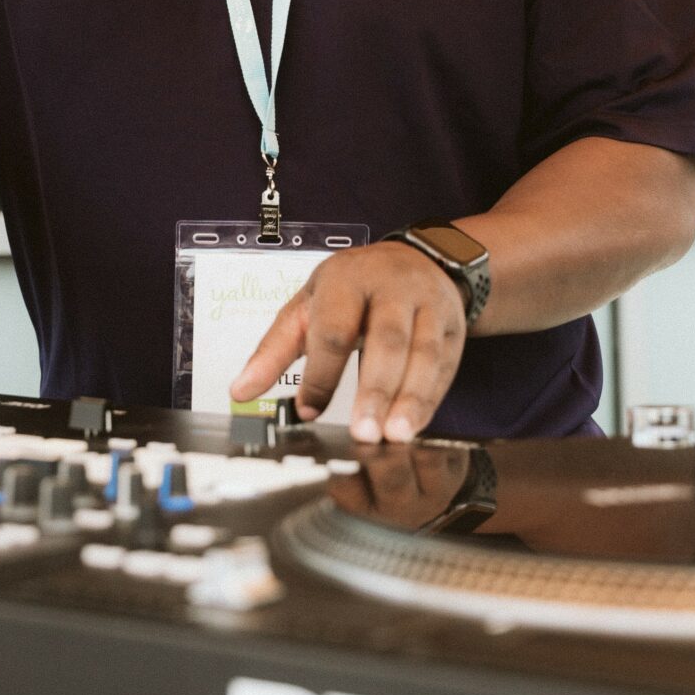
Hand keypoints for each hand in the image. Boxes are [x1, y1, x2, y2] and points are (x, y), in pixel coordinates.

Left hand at [228, 242, 466, 443]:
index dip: (321, 373)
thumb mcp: (307, 308)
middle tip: (364, 433)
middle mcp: (392, 287)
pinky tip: (415, 426)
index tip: (307, 412)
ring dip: (411, 398)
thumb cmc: (351, 290)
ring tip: (396, 436)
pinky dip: (431, 399)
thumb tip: (239, 391)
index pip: (333, 329)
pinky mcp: (454, 324)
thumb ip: (274, 350)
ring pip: (424, 353)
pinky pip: (446, 365)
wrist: (416, 259)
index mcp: (345, 280)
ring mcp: (429, 303)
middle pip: (386, 340)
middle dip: (375, 389)